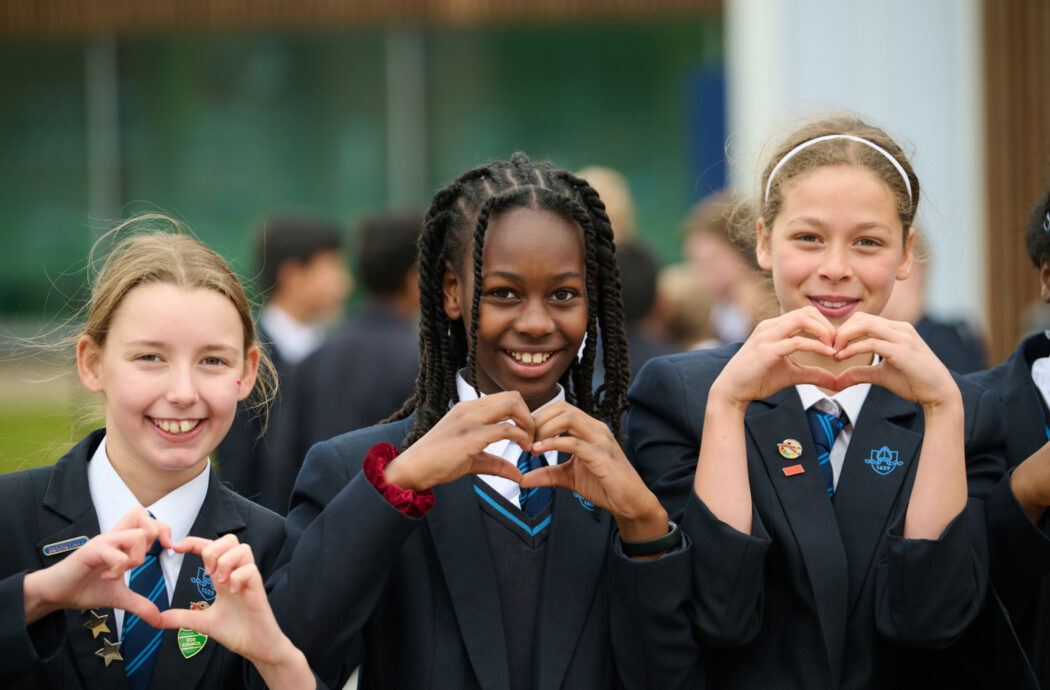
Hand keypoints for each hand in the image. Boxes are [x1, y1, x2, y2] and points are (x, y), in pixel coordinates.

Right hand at [23, 507, 171, 625]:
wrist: (55, 594)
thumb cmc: (86, 588)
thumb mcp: (119, 598)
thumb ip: (140, 604)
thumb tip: (158, 619)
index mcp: (122, 542)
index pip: (147, 519)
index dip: (163, 529)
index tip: (168, 548)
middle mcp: (113, 537)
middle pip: (143, 515)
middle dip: (153, 537)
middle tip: (142, 559)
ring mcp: (102, 543)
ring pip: (136, 535)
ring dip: (136, 557)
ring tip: (121, 571)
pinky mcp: (90, 552)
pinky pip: (116, 555)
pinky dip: (118, 569)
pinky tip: (107, 577)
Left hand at [156, 535, 313, 688]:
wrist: (257, 647)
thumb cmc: (236, 631)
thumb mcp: (203, 623)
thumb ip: (182, 617)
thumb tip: (157, 619)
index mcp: (222, 577)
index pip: (210, 548)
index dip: (193, 542)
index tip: (175, 547)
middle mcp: (236, 574)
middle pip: (230, 539)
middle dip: (213, 550)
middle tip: (207, 573)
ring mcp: (248, 579)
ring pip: (242, 548)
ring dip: (226, 562)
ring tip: (220, 582)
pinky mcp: (258, 588)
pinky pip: (250, 569)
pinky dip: (238, 577)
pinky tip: (233, 591)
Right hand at [383, 391, 532, 490]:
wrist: (413, 468)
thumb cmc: (436, 461)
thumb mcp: (472, 459)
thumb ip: (496, 463)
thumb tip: (517, 474)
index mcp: (468, 409)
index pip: (505, 398)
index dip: (522, 413)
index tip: (526, 433)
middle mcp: (470, 409)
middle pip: (513, 397)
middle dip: (529, 415)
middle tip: (531, 437)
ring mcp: (470, 420)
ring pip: (512, 406)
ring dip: (528, 424)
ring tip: (528, 444)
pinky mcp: (471, 436)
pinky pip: (505, 429)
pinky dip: (521, 438)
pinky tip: (522, 450)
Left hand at [519, 402, 667, 542]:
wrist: (630, 502)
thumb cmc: (604, 485)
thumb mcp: (569, 477)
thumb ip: (547, 474)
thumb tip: (522, 479)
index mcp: (589, 428)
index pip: (561, 408)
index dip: (540, 417)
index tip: (526, 435)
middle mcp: (596, 428)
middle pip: (562, 408)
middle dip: (539, 420)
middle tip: (525, 439)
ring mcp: (601, 440)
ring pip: (568, 418)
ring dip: (544, 429)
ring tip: (532, 445)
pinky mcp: (602, 455)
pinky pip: (574, 443)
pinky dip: (553, 444)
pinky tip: (538, 450)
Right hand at [711, 307, 838, 408]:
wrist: (732, 390)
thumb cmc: (757, 379)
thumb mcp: (791, 374)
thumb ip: (813, 374)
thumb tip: (836, 381)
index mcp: (774, 327)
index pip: (805, 313)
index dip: (824, 325)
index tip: (834, 344)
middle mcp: (769, 326)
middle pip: (807, 312)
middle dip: (827, 326)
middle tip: (837, 344)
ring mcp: (767, 336)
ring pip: (802, 319)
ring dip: (823, 331)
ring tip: (832, 348)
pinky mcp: (767, 350)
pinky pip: (797, 341)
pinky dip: (816, 346)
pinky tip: (827, 354)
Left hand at [831, 313, 959, 408]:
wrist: (939, 393)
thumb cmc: (913, 381)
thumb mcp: (880, 375)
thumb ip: (859, 373)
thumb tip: (837, 380)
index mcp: (896, 329)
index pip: (863, 319)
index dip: (844, 330)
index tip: (832, 346)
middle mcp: (900, 328)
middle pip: (861, 318)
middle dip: (841, 331)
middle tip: (829, 348)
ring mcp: (902, 337)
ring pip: (865, 324)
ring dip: (845, 336)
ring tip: (835, 351)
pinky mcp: (902, 350)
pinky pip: (872, 342)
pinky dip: (853, 348)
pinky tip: (843, 357)